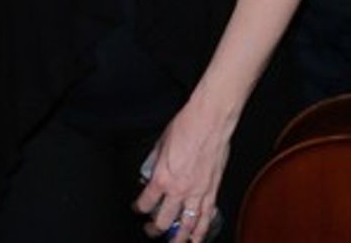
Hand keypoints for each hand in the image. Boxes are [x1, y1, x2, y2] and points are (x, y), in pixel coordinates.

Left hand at [134, 98, 232, 241]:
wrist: (210, 120)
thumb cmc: (188, 126)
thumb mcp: (161, 143)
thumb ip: (155, 161)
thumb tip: (150, 169)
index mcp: (163, 177)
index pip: (146, 202)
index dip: (139, 208)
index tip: (138, 209)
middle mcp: (179, 189)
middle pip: (164, 221)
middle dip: (154, 229)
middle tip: (151, 230)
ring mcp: (197, 192)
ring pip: (187, 225)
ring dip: (179, 238)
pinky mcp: (212, 190)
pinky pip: (206, 217)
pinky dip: (201, 231)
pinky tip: (197, 237)